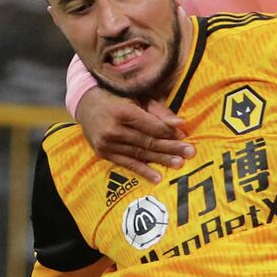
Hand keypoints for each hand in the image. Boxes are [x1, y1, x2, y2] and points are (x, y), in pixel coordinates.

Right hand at [78, 88, 192, 183]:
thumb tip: (181, 125)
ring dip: (161, 160)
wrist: (86, 105)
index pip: (151, 126)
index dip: (169, 132)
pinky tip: (157, 178)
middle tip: (190, 153)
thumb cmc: (117, 98)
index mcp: (122, 112)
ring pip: (140, 154)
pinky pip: (127, 164)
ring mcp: (107, 144)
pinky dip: (143, 171)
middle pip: (148, 141)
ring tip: (179, 164)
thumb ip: (158, 112)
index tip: (185, 137)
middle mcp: (113, 129)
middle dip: (171, 148)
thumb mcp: (136, 98)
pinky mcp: (104, 153)